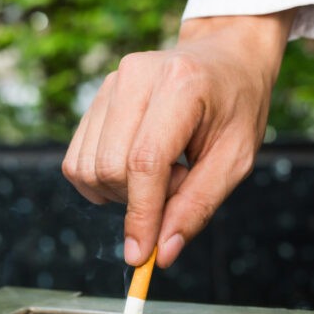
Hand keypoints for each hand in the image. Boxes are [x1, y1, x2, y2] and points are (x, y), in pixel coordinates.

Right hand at [62, 11, 295, 267]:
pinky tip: (134, 168)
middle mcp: (136, 77)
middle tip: (178, 184)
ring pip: (87, 166)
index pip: (145, 162)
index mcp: (181, 86)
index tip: (140, 255)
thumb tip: (161, 254)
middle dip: (137, 200)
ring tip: (161, 171)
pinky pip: (77, 157)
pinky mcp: (96, 96)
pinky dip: (100, 179)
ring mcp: (110, 83)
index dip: (140, 215)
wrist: (225, 57)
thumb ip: (198, 206)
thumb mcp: (236, 159)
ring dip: (119, 191)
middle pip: (110, 167)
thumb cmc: (237, 107)